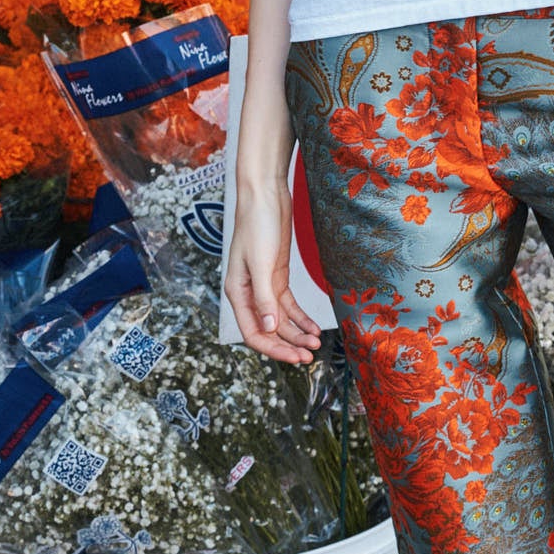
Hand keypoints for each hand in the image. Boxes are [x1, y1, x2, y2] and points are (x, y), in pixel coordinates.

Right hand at [224, 174, 322, 363]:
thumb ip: (265, 297)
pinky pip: (289, 306)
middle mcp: (250, 294)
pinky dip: (301, 318)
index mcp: (237, 292)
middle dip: (289, 345)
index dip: (273, 348)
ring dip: (297, 334)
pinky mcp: (278, 277)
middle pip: (269, 330)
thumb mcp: (262, 262)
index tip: (295, 357)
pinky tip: (313, 328)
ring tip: (316, 344)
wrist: (266, 196)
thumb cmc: (257, 224)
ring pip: (281, 320)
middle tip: (309, 357)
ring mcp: (265, 286)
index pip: (254, 332)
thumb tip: (269, 327)